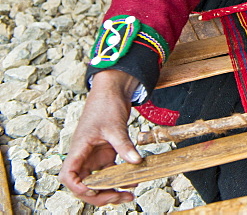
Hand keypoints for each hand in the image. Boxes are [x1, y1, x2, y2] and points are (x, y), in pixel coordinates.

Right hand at [59, 70, 142, 205]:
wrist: (112, 90)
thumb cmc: (106, 104)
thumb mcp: (115, 126)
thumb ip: (124, 145)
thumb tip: (136, 162)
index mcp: (78, 149)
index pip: (68, 175)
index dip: (78, 187)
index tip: (94, 191)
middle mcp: (83, 156)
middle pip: (83, 184)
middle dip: (99, 195)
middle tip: (120, 197)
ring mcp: (94, 156)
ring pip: (97, 181)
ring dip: (110, 190)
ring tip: (129, 194)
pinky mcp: (105, 153)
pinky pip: (109, 172)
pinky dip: (119, 179)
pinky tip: (133, 182)